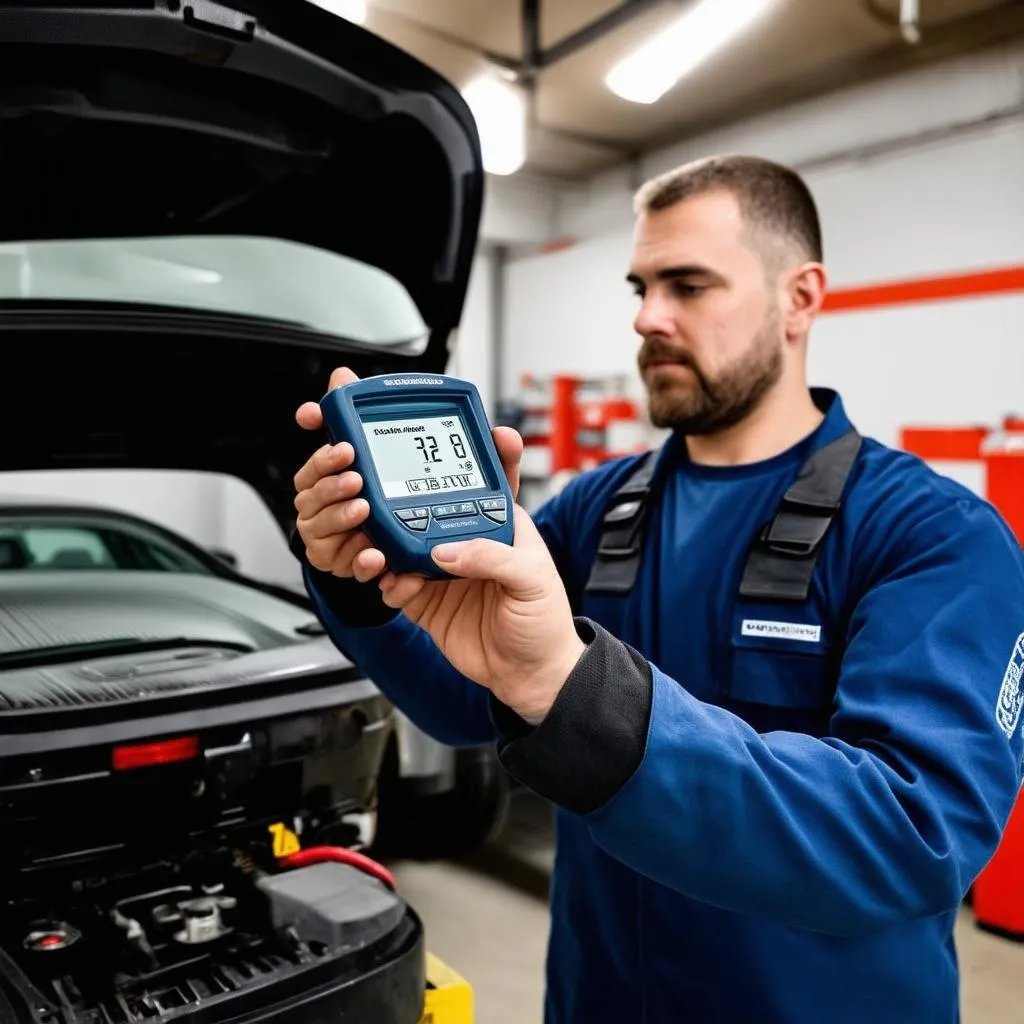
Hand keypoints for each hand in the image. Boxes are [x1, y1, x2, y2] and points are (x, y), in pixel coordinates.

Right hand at [294, 367, 585, 722]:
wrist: (530, 675)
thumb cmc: (545, 621)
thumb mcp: (532, 580)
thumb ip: (492, 558)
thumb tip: (446, 551)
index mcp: (498, 523)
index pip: (483, 477)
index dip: (468, 451)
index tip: (447, 430)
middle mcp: (464, 539)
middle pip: (425, 505)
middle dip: (399, 498)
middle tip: (379, 491)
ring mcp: (441, 569)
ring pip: (401, 542)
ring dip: (384, 541)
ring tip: (378, 546)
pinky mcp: (423, 600)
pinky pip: (393, 582)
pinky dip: (387, 580)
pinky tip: (394, 584)